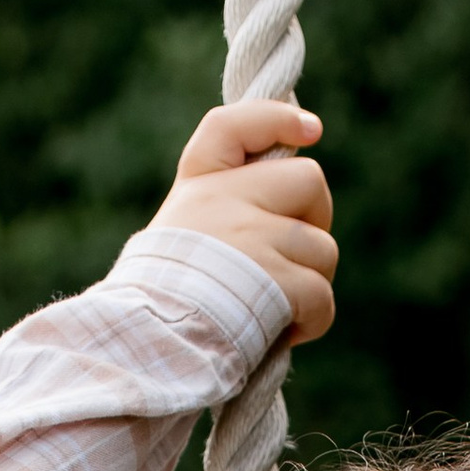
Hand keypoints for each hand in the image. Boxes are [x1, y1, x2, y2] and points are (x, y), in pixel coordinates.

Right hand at [151, 100, 336, 345]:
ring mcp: (249, 237)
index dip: (277, 120)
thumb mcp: (182, 241)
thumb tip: (288, 182)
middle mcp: (222, 200)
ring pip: (323, 247)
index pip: (233, 125)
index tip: (311, 131)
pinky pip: (322, 295)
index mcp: (196, 184)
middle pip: (309, 180)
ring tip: (279, 308)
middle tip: (291, 259)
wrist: (146, 350)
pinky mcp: (272, 281)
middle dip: (316, 221)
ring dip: (314, 282)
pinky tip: (285, 333)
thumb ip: (228, 209)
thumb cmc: (166, 305)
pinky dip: (314, 320)